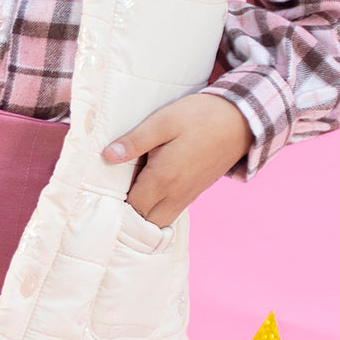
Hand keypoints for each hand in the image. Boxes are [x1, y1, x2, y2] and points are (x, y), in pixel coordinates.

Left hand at [103, 94, 251, 226]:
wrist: (240, 121)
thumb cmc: (199, 117)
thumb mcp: (163, 122)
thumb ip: (135, 141)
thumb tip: (107, 156)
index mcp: (164, 178)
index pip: (130, 207)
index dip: (113, 204)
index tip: (98, 193)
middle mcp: (176, 194)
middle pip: (143, 222)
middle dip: (125, 216)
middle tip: (109, 196)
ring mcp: (188, 196)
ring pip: (158, 221)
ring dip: (141, 214)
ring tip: (125, 194)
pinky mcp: (195, 192)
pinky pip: (171, 212)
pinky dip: (156, 210)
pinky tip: (146, 190)